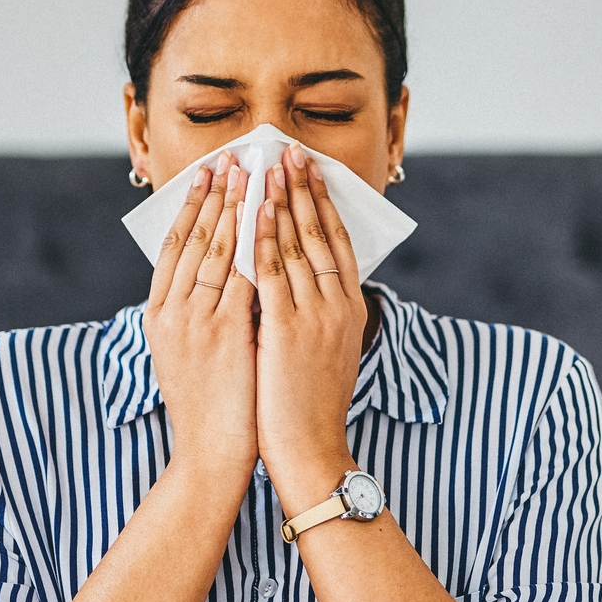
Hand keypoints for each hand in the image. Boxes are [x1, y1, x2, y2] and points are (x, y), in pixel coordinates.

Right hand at [143, 160, 257, 476]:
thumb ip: (197, 314)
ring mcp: (195, 321)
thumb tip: (217, 277)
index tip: (208, 172)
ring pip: (216, 248)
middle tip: (231, 155)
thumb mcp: (188, 354)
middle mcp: (172, 312)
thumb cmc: (209, 409)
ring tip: (252, 171)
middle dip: (215, 193)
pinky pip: (241, 276)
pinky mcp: (224, 334)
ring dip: (236, 205)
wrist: (210, 455)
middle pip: (194, 237)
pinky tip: (267, 217)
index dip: (192, 204)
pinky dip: (253, 243)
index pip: (174, 245)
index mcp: (159, 314)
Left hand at [253, 145, 365, 510]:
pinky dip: (261, 239)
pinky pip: (271, 274)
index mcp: (351, 310)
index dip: (323, 202)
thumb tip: (299, 282)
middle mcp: (338, 306)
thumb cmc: (311, 407)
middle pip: (320, 233)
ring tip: (267, 166)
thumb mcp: (326, 353)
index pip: (337, 242)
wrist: (311, 451)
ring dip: (280, 201)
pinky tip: (250, 212)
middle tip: (288, 150)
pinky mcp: (286, 331)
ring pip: (295, 246)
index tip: (309, 170)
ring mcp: (315, 317)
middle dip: (302, 188)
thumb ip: (317, 315)